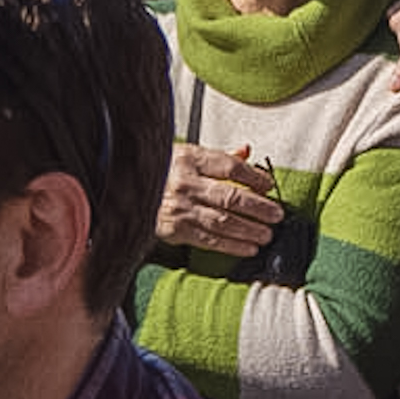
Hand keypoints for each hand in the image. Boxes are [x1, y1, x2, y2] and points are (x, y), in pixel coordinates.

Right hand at [156, 140, 283, 259]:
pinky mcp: (173, 229)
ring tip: (267, 235)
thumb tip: (247, 150)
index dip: (254, 176)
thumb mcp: (185, 155)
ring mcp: (178, 207)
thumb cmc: (159, 171)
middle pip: (230, 196)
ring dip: (249, 230)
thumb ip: (217, 156)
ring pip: (222, 221)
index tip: (269, 185)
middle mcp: (184, 183)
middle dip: (258, 208)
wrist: (122, 189)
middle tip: (277, 215)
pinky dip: (232, 246)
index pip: (230, 166)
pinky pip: (208, 239)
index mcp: (189, 158)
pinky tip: (248, 248)